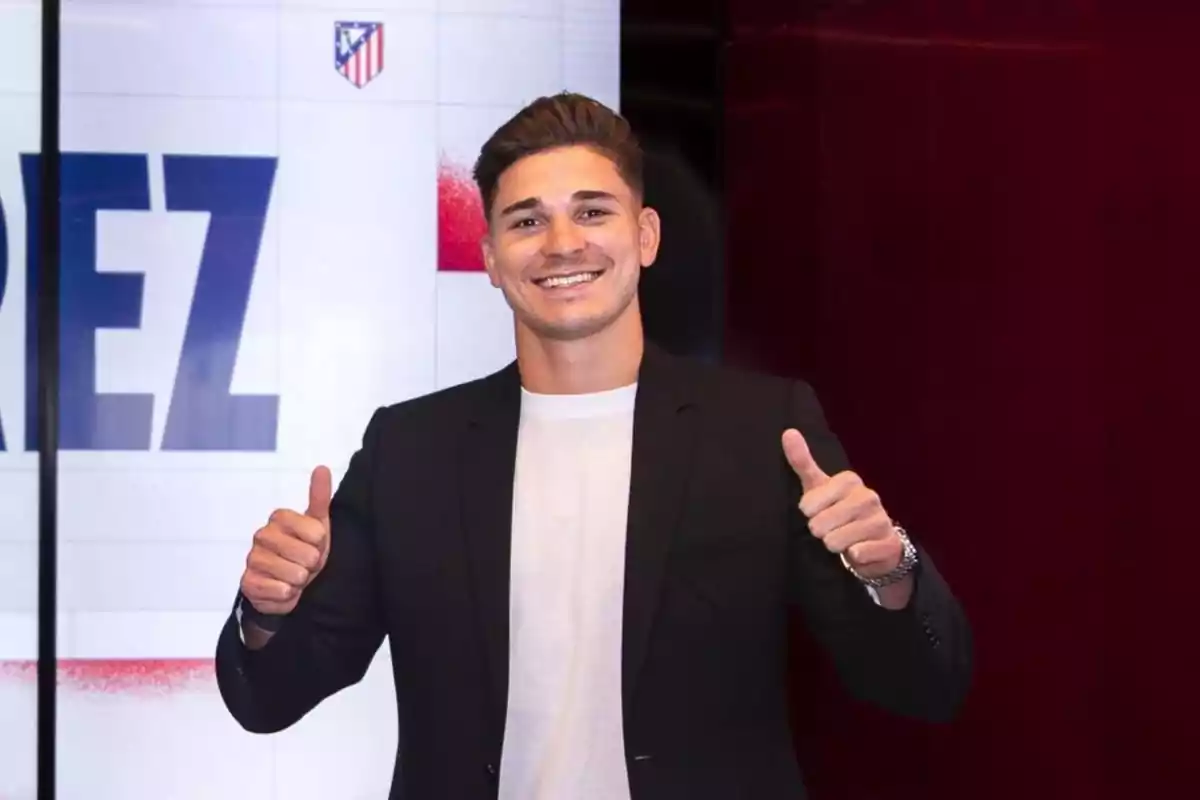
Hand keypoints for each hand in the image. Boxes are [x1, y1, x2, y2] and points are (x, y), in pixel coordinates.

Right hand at [240, 466, 332, 614]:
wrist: (290, 585)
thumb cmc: (306, 551)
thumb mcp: (319, 524)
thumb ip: (320, 496)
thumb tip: (322, 467)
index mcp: (279, 518)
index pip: (316, 532)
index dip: (320, 544)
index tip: (315, 544)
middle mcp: (262, 535)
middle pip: (306, 555)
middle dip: (311, 564)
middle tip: (305, 564)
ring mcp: (252, 558)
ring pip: (293, 574)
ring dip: (300, 581)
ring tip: (294, 576)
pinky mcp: (247, 582)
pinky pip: (279, 591)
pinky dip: (287, 594)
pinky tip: (283, 589)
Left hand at [781, 429, 900, 578]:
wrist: (875, 542)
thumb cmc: (840, 512)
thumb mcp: (819, 487)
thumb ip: (802, 462)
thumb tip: (788, 432)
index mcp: (850, 481)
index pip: (809, 503)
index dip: (808, 513)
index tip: (815, 512)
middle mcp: (868, 496)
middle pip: (821, 525)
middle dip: (820, 532)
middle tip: (830, 529)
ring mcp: (881, 520)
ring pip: (837, 541)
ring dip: (835, 546)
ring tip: (842, 540)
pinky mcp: (889, 543)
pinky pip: (858, 554)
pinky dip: (853, 557)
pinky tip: (858, 550)